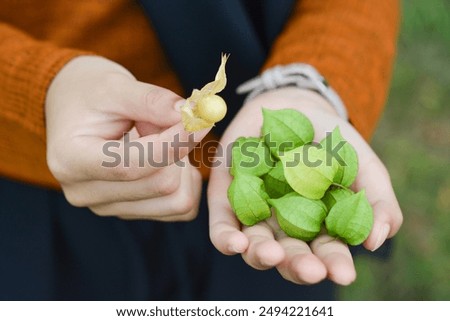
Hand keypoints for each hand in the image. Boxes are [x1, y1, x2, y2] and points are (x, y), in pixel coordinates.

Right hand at [46, 56, 208, 220]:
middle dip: (178, 149)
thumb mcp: (116, 86)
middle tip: (171, 121)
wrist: (76, 110)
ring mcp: (109, 207)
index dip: (174, 143)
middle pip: (161, 185)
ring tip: (162, 138)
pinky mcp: (131, 212)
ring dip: (183, 167)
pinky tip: (170, 159)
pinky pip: (181, 208)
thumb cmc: (91, 94)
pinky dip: (187, 182)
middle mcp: (85, 192)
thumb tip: (192, 114)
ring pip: (176, 201)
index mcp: (72, 161)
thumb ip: (153, 101)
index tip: (200, 120)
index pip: (132, 165)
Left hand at [208, 87, 402, 284]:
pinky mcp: (227, 198)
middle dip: (299, 266)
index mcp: (319, 224)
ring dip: (261, 256)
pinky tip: (236, 244)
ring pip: (254, 246)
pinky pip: (222, 225)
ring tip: (272, 254)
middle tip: (309, 270)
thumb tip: (379, 240)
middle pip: (289, 256)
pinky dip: (226, 238)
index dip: (334, 264)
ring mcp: (254, 213)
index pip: (326, 252)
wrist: (292, 106)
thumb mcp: (360, 162)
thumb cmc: (330, 139)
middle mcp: (285, 225)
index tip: (344, 273)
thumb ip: (376, 198)